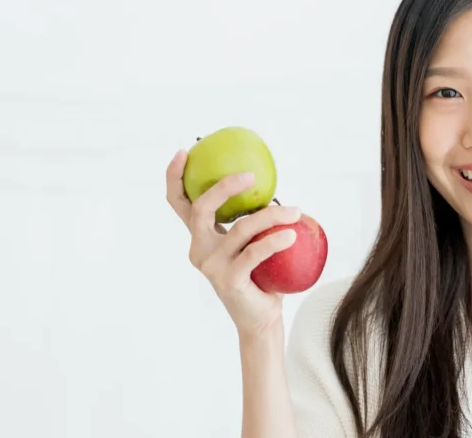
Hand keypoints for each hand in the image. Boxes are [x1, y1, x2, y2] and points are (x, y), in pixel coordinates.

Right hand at [166, 149, 302, 337]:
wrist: (260, 319)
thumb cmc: (260, 277)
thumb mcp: (252, 243)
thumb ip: (252, 220)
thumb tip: (272, 185)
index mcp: (200, 237)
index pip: (179, 203)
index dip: (175, 177)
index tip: (185, 152)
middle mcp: (199, 250)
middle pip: (201, 209)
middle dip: (223, 187)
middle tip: (250, 175)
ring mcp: (211, 266)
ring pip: (240, 229)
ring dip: (271, 216)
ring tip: (296, 211)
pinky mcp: (228, 280)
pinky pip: (255, 253)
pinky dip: (275, 241)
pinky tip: (291, 234)